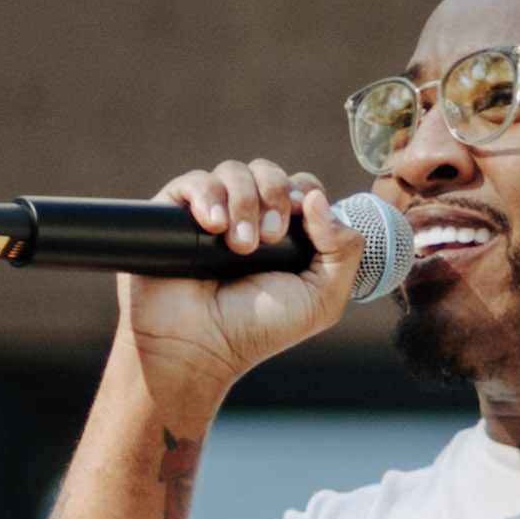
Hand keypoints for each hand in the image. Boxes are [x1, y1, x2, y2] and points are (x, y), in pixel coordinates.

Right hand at [120, 159, 364, 403]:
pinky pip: (194, 181)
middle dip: (274, 198)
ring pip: (234, 171)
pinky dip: (208, 197)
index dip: (303, 194)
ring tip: (239, 247)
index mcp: (285, 234)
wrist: (198, 347)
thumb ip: (344, 250)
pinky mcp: (175, 213)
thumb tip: (317, 198)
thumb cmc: (257, 328)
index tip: (298, 222)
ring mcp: (212, 213)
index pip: (300, 186)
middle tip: (268, 241)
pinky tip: (213, 227)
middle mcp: (249, 217)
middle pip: (269, 172)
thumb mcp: (322, 298)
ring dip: (244, 203)